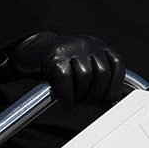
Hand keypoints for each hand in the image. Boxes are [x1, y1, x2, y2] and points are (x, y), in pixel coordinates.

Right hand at [10, 32, 126, 108]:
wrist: (31, 50)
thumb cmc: (60, 65)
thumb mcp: (83, 67)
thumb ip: (98, 82)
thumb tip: (114, 103)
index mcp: (99, 45)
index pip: (117, 64)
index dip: (116, 84)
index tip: (108, 100)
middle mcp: (88, 43)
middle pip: (103, 72)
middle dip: (97, 93)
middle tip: (87, 103)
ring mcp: (71, 47)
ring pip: (85, 76)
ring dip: (81, 96)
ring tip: (75, 103)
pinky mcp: (55, 55)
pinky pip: (66, 79)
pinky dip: (68, 96)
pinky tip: (67, 104)